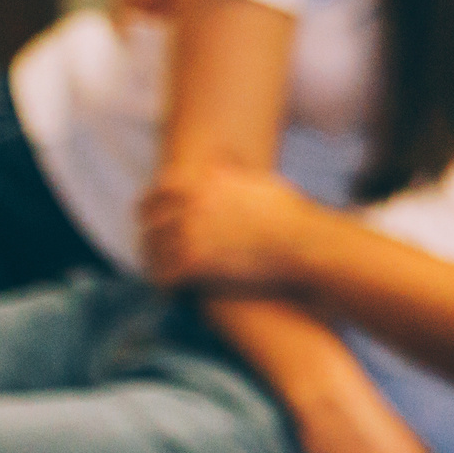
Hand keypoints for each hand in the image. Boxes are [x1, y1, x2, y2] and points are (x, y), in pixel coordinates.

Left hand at [139, 162, 316, 290]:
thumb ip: (234, 172)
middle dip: (148, 232)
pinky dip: (165, 284)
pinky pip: (166, 274)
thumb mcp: (262, 181)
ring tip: (158, 271)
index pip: (161, 189)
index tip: (151, 214)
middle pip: (152, 218)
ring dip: (154, 261)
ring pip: (154, 248)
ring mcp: (190, 231)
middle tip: (149, 246)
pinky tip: (170, 291)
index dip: (153, 203)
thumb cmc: (292, 216)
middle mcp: (191, 202)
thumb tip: (224, 161)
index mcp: (203, 181)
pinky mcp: (195, 261)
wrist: (305, 244)